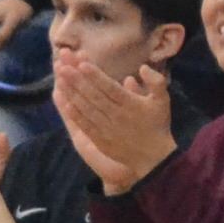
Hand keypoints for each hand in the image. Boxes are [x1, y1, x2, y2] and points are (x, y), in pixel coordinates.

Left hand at [52, 59, 175, 193]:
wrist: (153, 158)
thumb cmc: (157, 125)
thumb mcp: (163, 101)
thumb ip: (157, 82)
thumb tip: (142, 67)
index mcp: (131, 104)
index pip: (110, 87)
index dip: (96, 76)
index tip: (82, 64)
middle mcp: (117, 115)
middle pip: (94, 96)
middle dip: (77, 80)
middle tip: (62, 66)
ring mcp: (107, 129)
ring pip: (86, 108)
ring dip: (72, 93)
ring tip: (60, 79)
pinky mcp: (100, 140)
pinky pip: (85, 125)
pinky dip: (74, 114)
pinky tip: (64, 103)